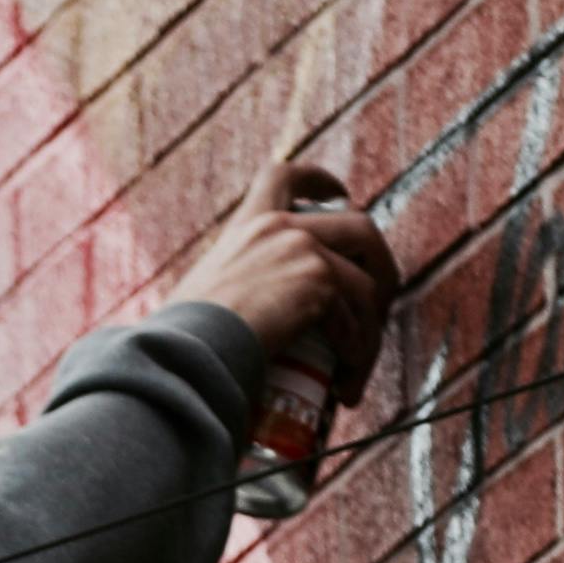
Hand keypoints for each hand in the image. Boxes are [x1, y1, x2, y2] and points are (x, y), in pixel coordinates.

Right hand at [179, 153, 404, 404]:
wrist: (184, 355)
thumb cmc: (184, 346)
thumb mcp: (207, 299)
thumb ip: (235, 294)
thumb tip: (254, 327)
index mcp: (246, 226)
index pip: (284, 177)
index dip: (320, 181)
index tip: (340, 194)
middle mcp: (277, 226)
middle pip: (359, 226)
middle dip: (380, 268)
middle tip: (374, 311)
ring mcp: (301, 248)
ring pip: (370, 282)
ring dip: (372, 329)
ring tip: (357, 366)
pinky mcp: (319, 280)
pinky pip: (361, 321)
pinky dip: (359, 357)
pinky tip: (343, 385)